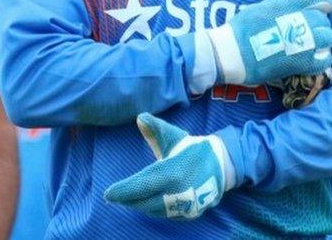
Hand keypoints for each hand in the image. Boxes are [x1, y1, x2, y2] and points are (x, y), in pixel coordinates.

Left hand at [104, 113, 230, 218]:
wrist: (223, 165)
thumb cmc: (193, 149)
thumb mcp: (174, 136)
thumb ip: (155, 129)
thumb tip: (139, 117)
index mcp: (170, 172)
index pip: (139, 185)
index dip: (122, 191)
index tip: (108, 194)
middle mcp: (176, 192)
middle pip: (144, 202)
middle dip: (128, 199)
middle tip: (116, 196)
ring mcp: (185, 205)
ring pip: (155, 210)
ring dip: (141, 205)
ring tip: (130, 198)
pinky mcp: (191, 213)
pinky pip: (167, 215)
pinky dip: (155, 209)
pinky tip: (148, 203)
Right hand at [201, 0, 331, 86]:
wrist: (231, 52)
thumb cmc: (241, 28)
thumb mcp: (261, 7)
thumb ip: (281, 5)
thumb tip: (295, 6)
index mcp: (286, 4)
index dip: (324, 1)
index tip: (327, 6)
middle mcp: (297, 20)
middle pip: (322, 18)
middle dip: (321, 23)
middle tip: (314, 29)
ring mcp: (301, 42)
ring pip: (327, 37)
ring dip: (324, 40)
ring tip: (316, 44)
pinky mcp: (301, 62)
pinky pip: (323, 60)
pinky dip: (323, 59)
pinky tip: (316, 59)